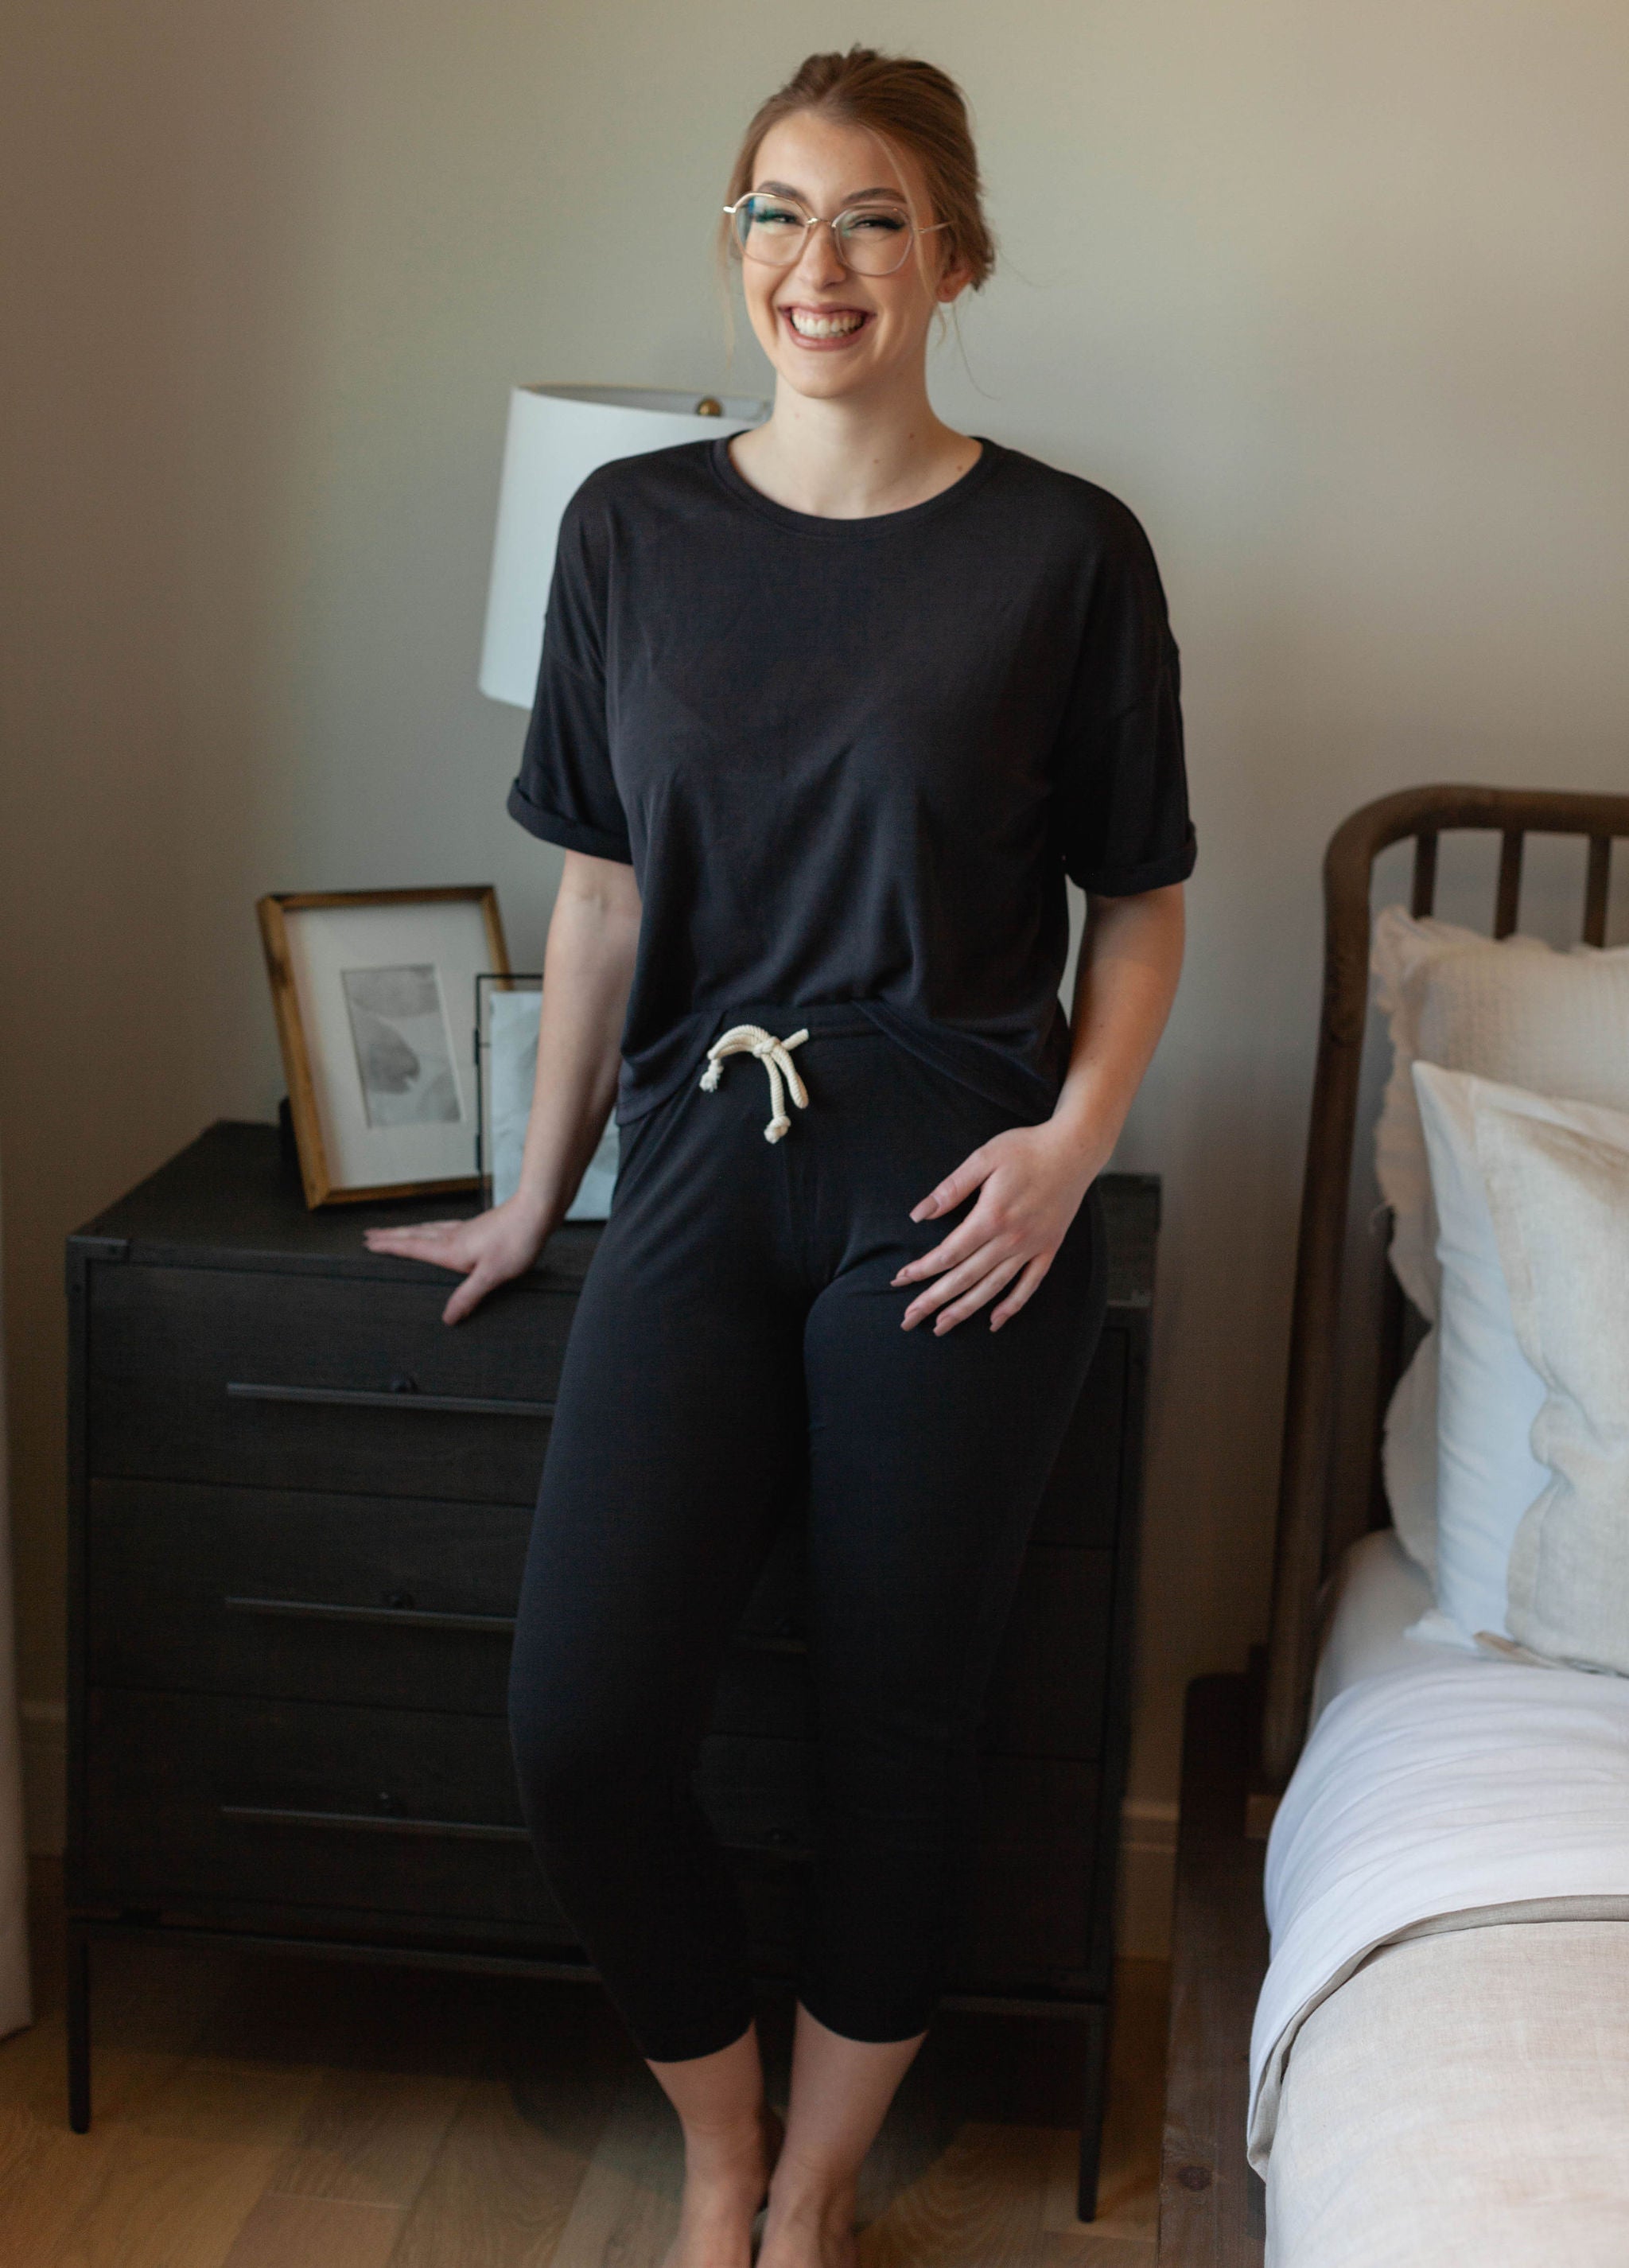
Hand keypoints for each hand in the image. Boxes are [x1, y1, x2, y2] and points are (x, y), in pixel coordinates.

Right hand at [362, 1193, 553, 1324]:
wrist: (536, 1212)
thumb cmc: (516, 1241)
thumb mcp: (491, 1275)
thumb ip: (468, 1296)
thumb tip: (447, 1317)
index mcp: (451, 1249)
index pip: (412, 1247)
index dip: (389, 1247)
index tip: (369, 1244)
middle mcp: (453, 1237)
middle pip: (414, 1235)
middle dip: (390, 1236)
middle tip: (370, 1235)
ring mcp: (465, 1230)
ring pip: (427, 1229)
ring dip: (408, 1231)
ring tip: (394, 1232)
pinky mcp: (477, 1227)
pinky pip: (443, 1228)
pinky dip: (430, 1229)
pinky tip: (436, 1231)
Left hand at [892, 1120, 1103, 1334]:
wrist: (1075, 1150)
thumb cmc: (1026, 1149)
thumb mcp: (983, 1159)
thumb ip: (951, 1188)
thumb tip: (919, 1214)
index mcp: (991, 1217)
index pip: (949, 1253)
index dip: (922, 1269)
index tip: (900, 1279)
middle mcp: (1011, 1239)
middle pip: (965, 1278)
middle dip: (933, 1300)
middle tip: (908, 1319)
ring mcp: (1032, 1247)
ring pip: (993, 1287)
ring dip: (965, 1309)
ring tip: (941, 1327)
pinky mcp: (1048, 1249)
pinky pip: (1029, 1285)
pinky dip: (1012, 1305)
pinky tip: (994, 1321)